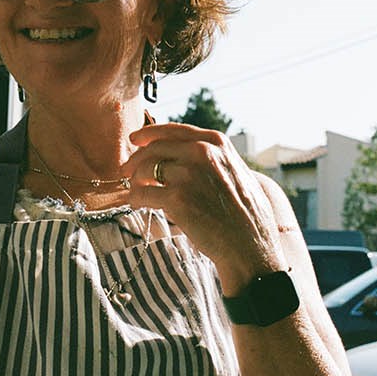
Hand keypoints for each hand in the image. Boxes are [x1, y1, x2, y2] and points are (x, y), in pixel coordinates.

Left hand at [125, 122, 293, 295]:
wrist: (250, 245)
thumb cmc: (247, 215)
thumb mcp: (240, 173)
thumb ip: (216, 159)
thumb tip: (187, 153)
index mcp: (218, 144)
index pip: (174, 131)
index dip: (150, 134)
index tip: (136, 140)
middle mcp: (202, 152)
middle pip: (155, 149)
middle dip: (136, 160)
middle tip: (126, 171)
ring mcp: (189, 174)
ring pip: (145, 170)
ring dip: (135, 182)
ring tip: (137, 193)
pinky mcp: (176, 198)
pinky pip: (142, 193)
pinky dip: (135, 199)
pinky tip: (138, 205)